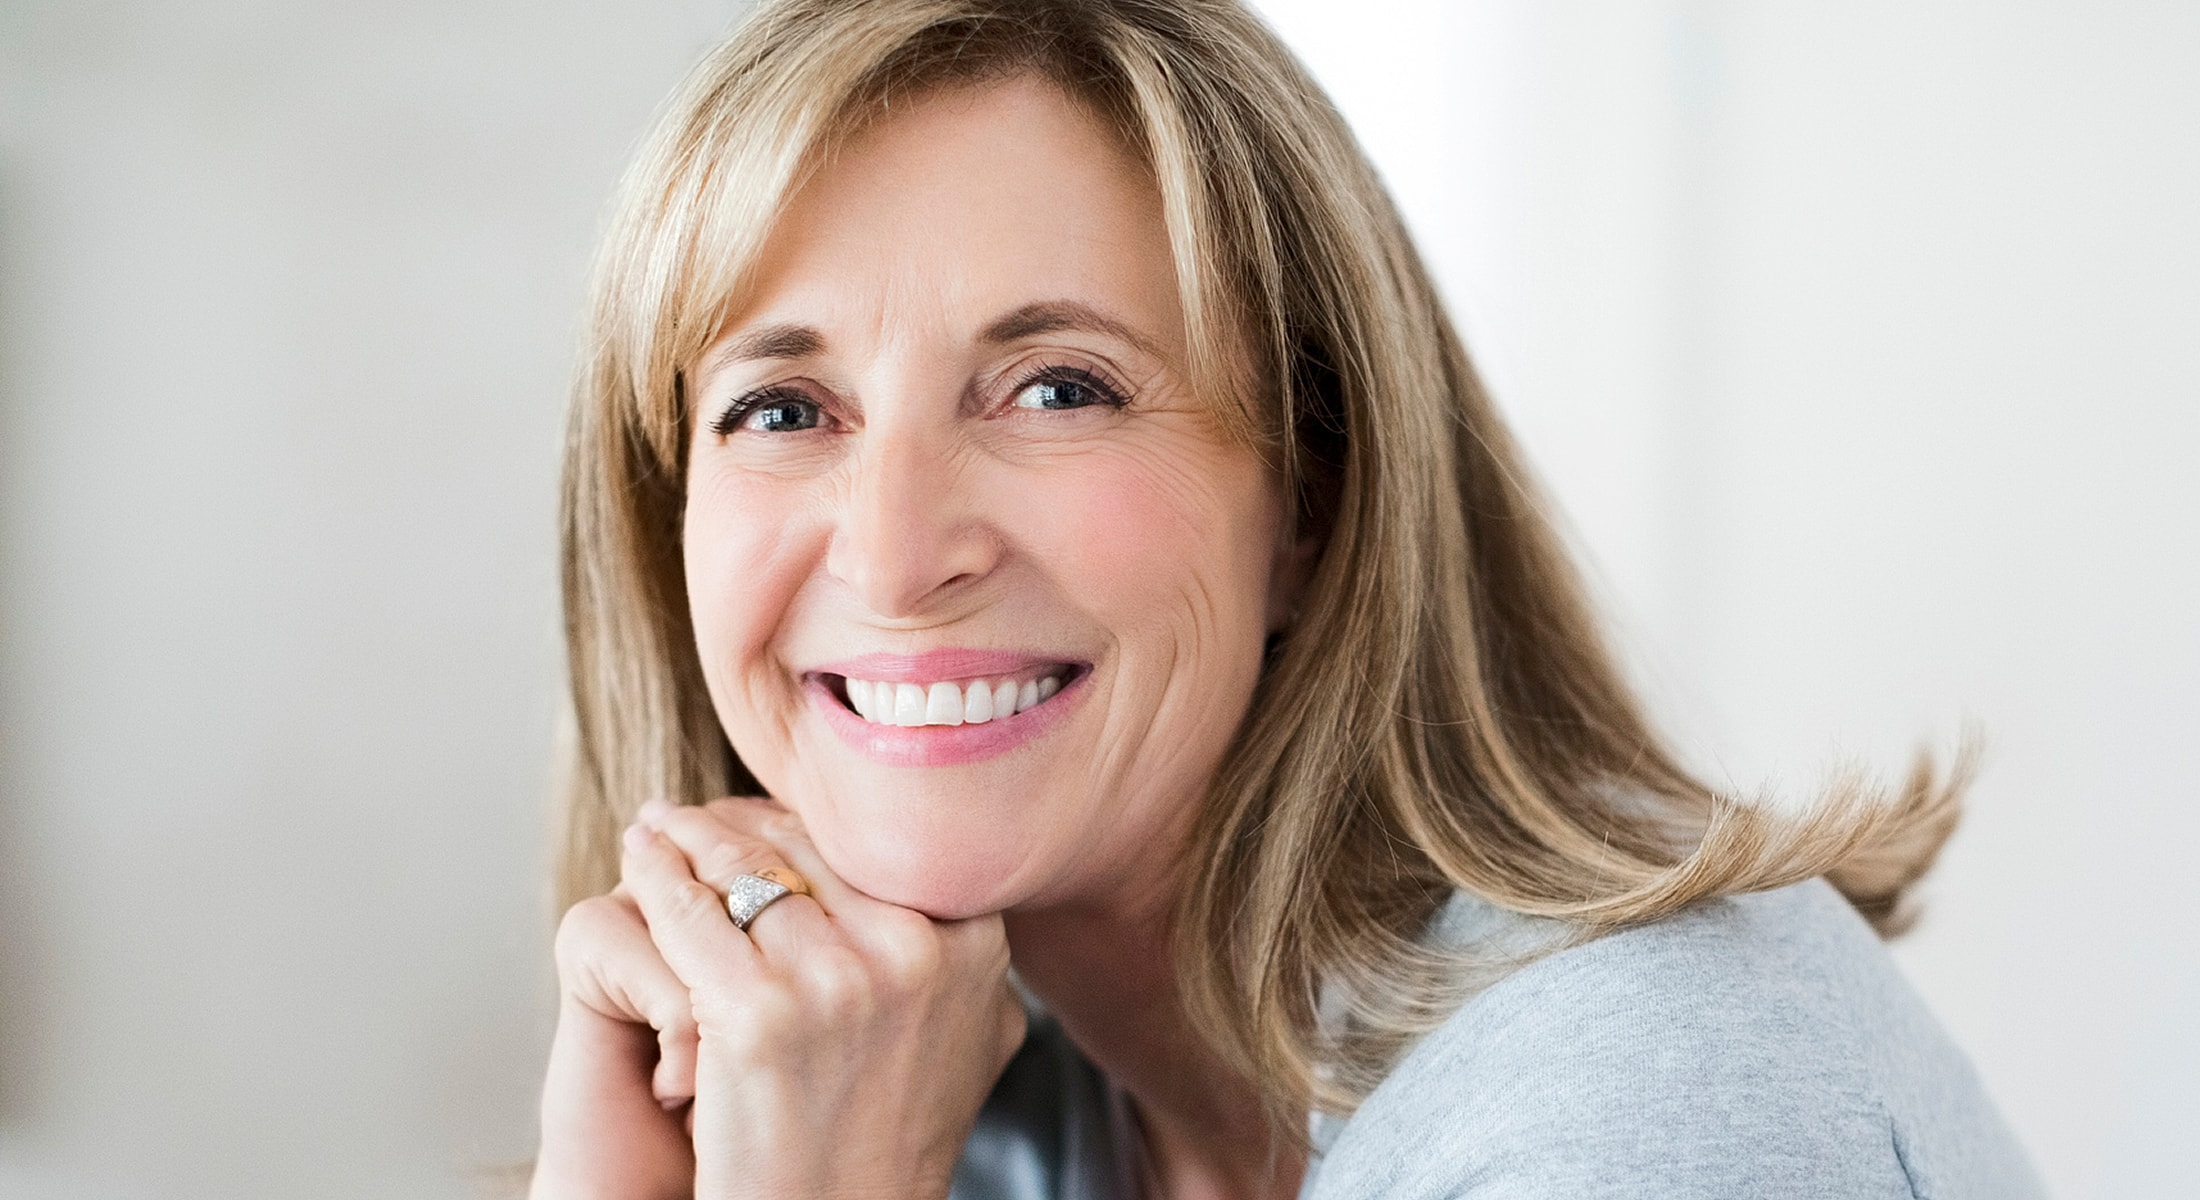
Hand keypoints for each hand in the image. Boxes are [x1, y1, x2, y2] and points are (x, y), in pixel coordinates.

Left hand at [538, 796, 1025, 1199]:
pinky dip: (656, 878)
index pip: (877, 844)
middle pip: (808, 846)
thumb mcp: (972, 1035)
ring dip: (689, 837)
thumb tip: (945, 870)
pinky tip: (639, 860)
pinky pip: (688, 913)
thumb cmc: (891, 1138)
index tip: (767, 814)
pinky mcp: (756, 1014)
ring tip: (657, 826)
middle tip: (695, 810)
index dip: (811, 821)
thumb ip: (963, 950)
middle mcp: (917, 952)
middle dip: (742, 822)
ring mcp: (837, 981)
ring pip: (742, 868)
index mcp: (974, 945)